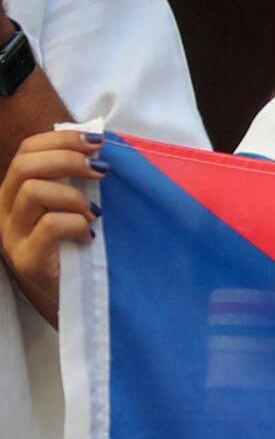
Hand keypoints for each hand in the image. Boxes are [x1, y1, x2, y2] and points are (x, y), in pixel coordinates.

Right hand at [3, 130, 104, 327]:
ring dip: (73, 197)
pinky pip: (49, 226)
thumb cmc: (82, 247)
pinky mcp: (25, 259)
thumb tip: (99, 146)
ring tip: (94, 215)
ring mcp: (11, 235)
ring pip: (32, 191)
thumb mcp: (77, 206)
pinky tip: (89, 237)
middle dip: (67, 159)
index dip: (60, 140)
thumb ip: (77, 181)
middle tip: (101, 170)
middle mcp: (6, 210)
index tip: (96, 141)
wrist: (79, 298)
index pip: (26, 151)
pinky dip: (77, 225)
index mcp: (16, 192)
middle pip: (24, 165)